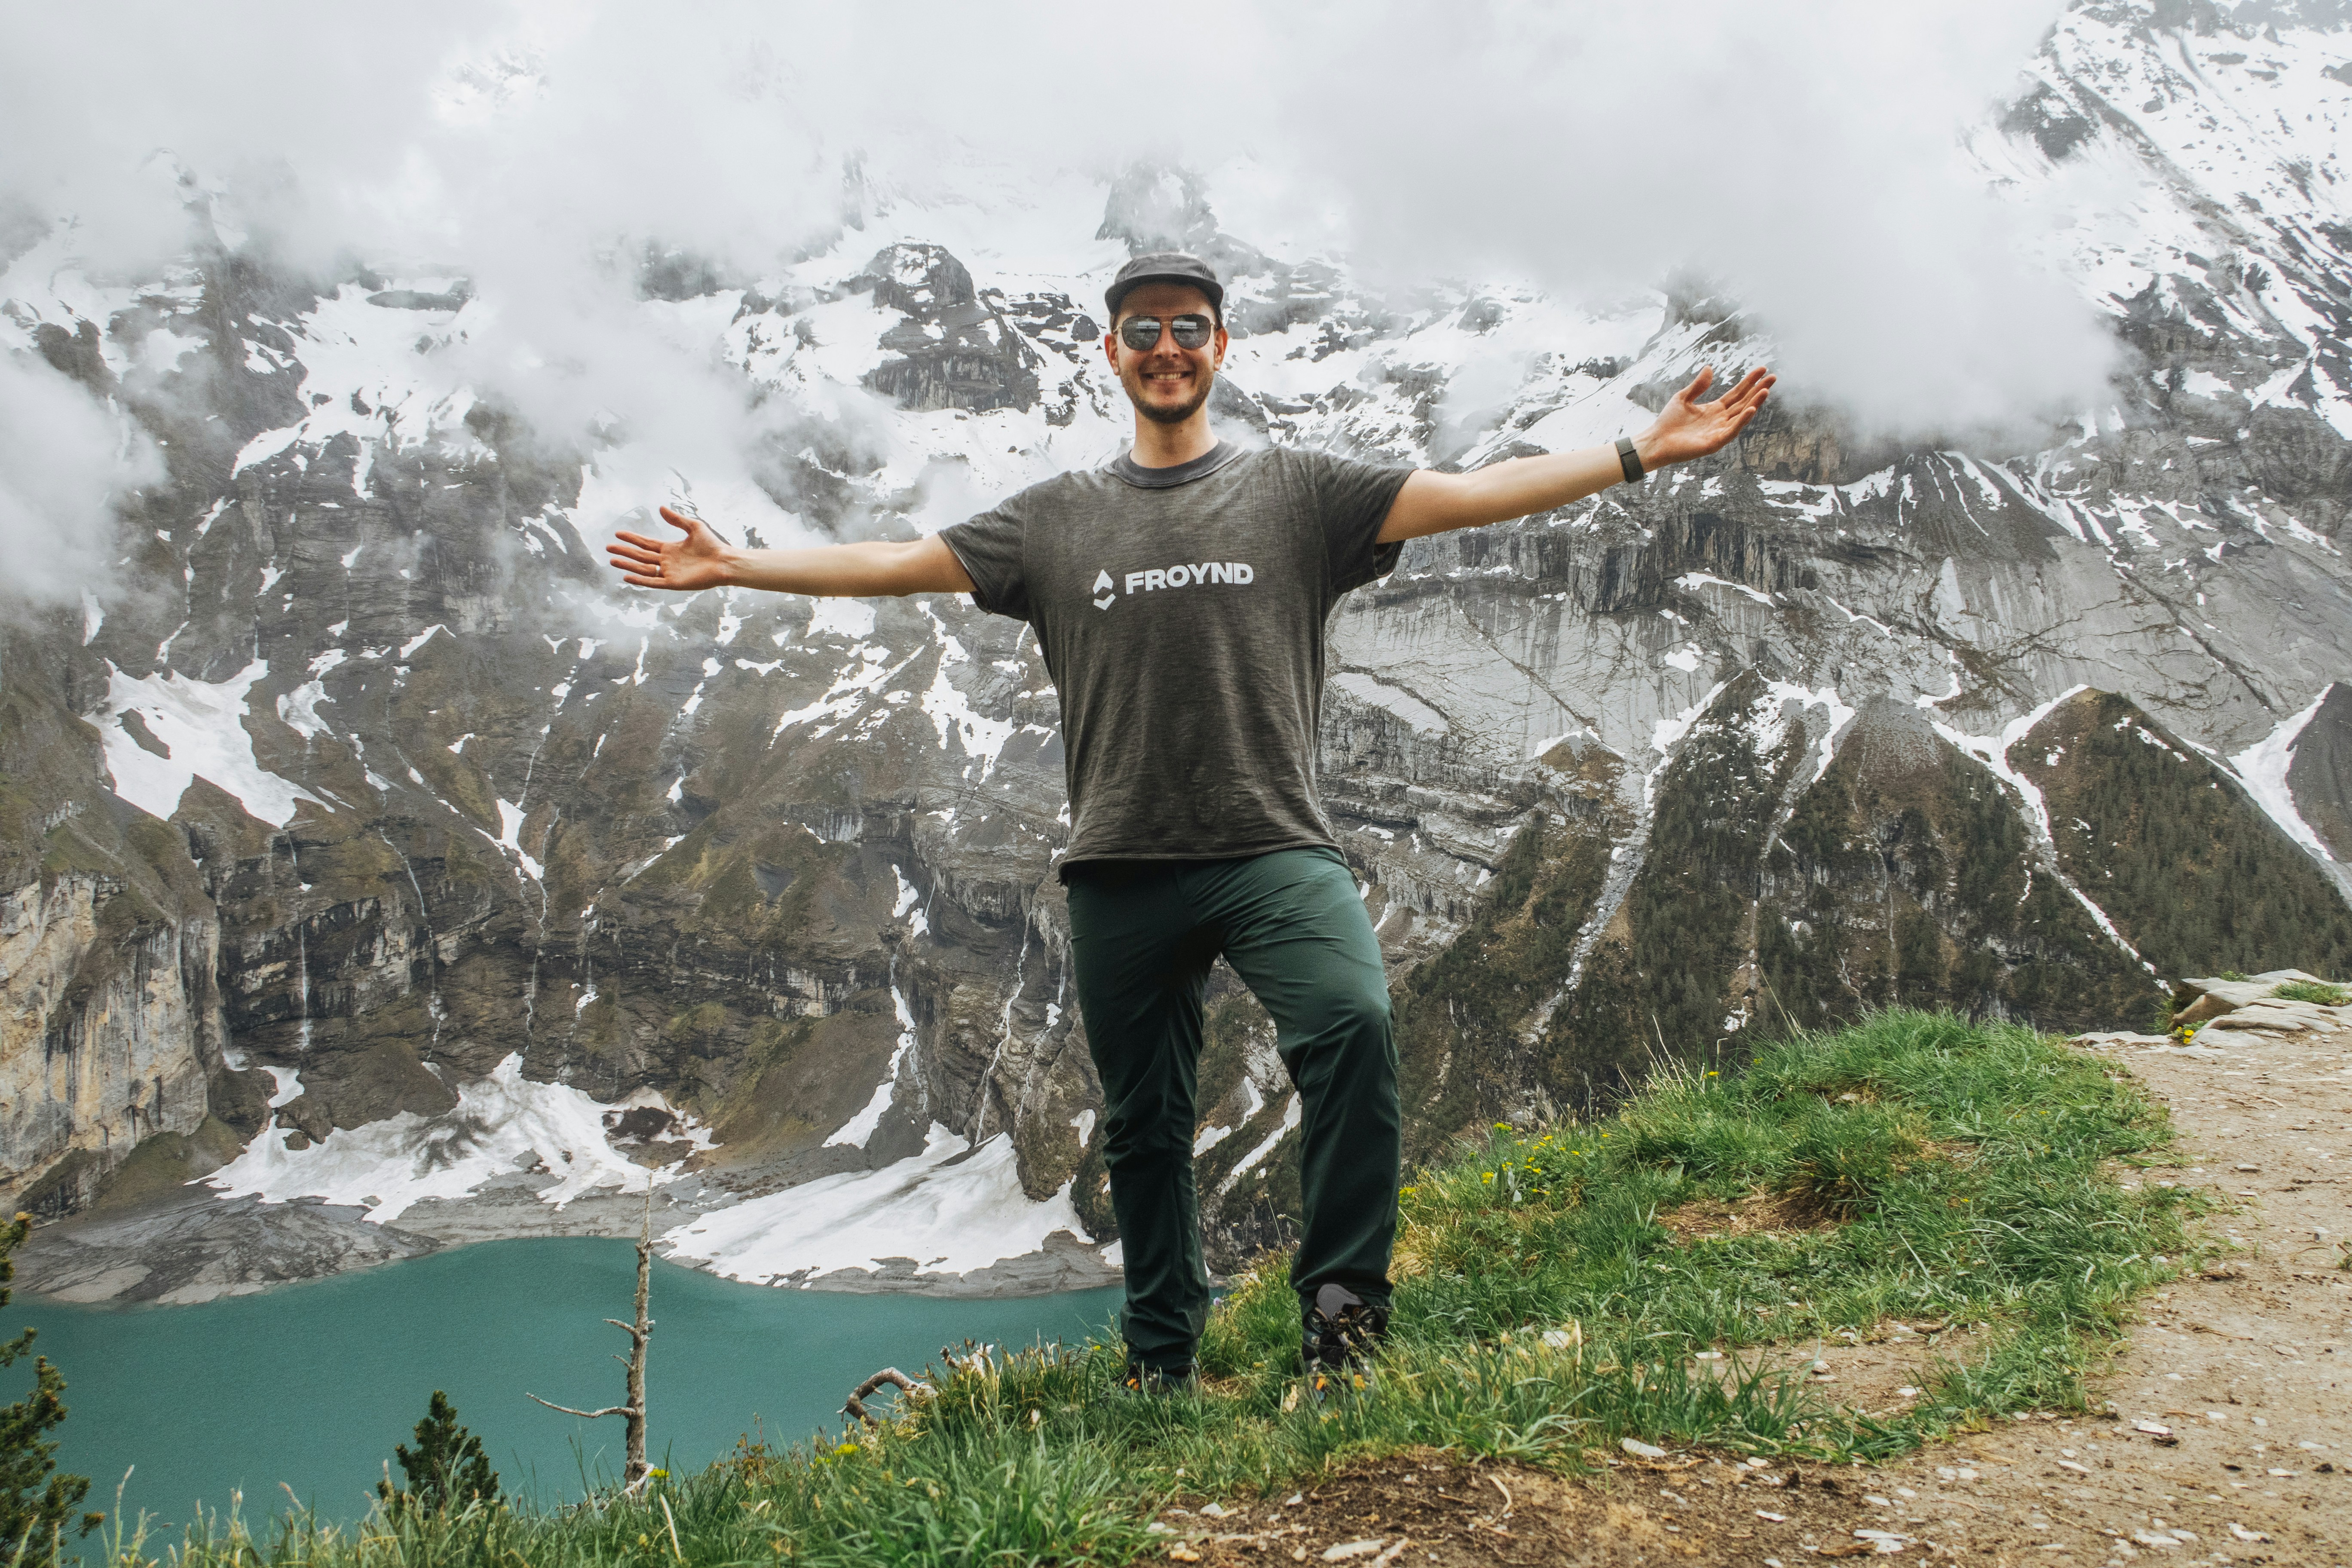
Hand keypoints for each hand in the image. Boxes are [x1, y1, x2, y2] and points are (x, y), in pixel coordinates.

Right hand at [607, 506, 733, 591]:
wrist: (724, 561)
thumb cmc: (712, 545)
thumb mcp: (693, 527)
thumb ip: (676, 519)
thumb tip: (660, 508)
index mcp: (670, 549)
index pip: (646, 543)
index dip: (632, 539)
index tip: (618, 534)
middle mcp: (667, 561)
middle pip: (641, 556)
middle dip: (625, 551)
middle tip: (608, 547)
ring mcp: (669, 573)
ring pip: (643, 569)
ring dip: (628, 564)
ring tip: (612, 560)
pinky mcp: (673, 583)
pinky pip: (653, 582)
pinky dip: (640, 580)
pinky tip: (627, 576)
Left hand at [1635, 364, 1774, 470]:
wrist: (1656, 441)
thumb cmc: (1668, 422)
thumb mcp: (1683, 398)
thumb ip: (1698, 385)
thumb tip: (1710, 367)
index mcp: (1714, 409)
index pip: (1737, 393)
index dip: (1749, 381)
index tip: (1762, 369)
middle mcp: (1720, 420)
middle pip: (1744, 402)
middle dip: (1758, 389)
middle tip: (1773, 377)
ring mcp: (1719, 431)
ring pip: (1741, 415)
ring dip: (1755, 403)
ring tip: (1765, 390)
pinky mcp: (1715, 442)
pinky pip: (1732, 430)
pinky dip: (1742, 420)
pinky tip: (1751, 409)